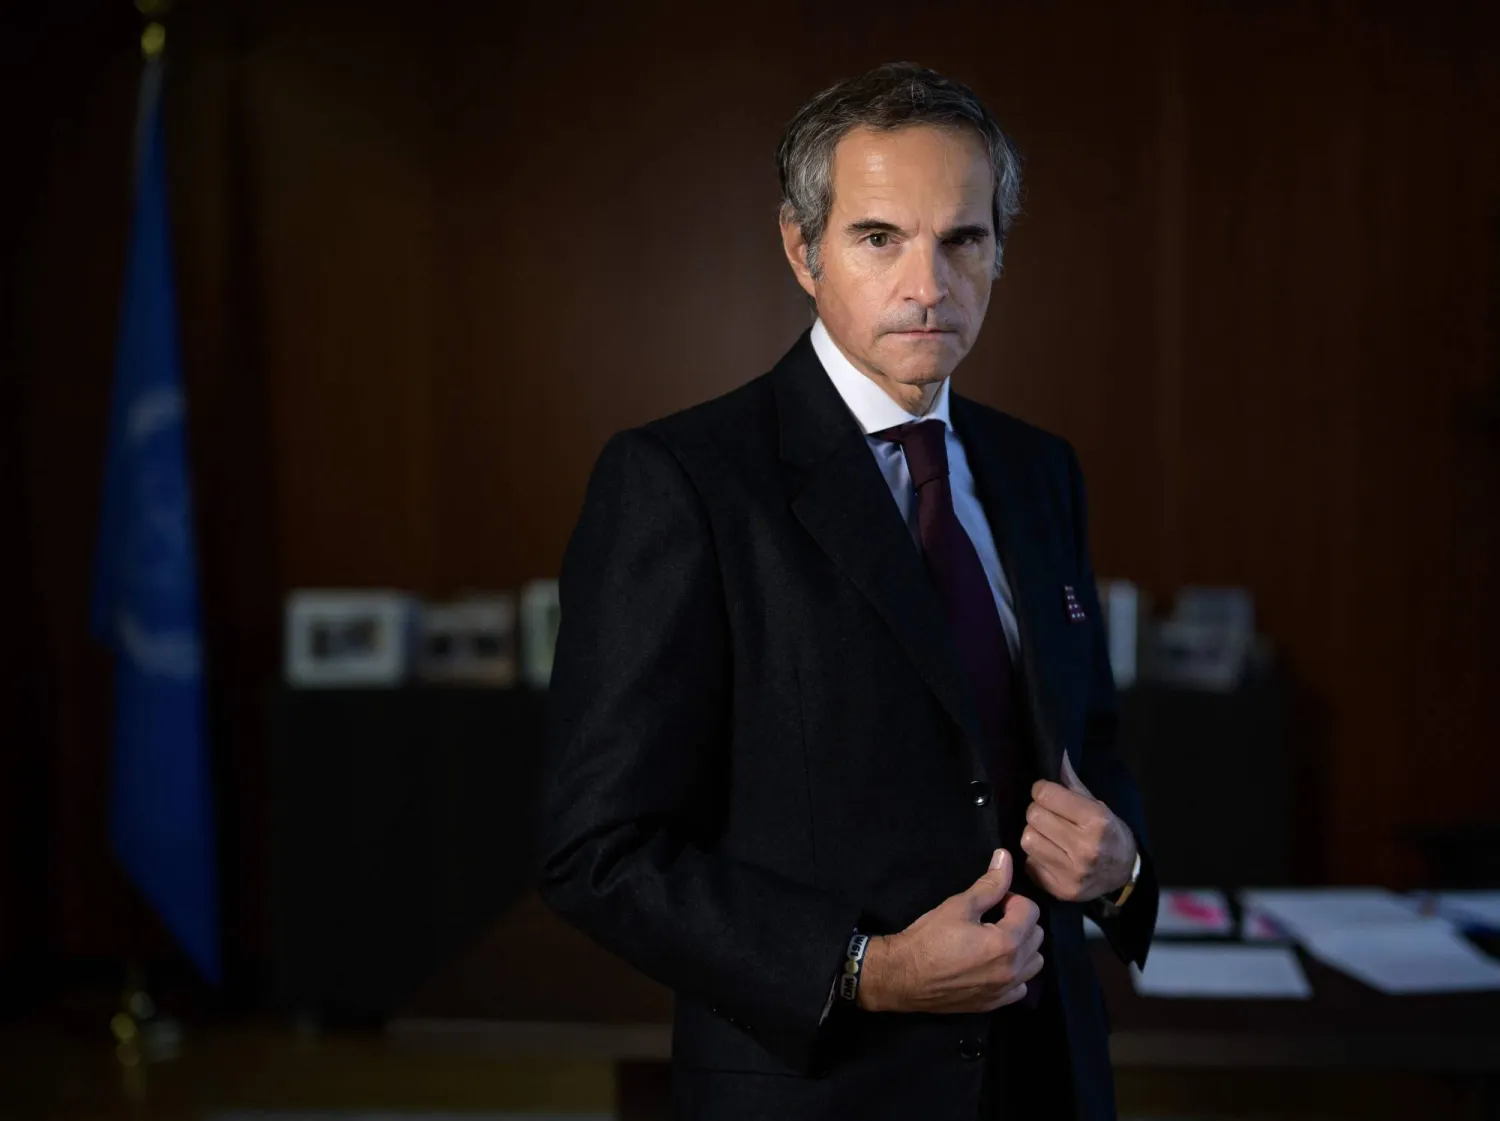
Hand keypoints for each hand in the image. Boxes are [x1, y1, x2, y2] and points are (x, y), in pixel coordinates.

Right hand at [857, 849, 1042, 1013]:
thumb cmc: (929, 938)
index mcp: (1006, 942)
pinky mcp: (995, 1004)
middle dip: (1019, 921)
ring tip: (996, 941)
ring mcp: (1005, 990)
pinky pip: (1021, 986)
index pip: (1031, 910)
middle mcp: (1013, 969)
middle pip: (1036, 936)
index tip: (991, 903)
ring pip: (1034, 963)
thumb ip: (989, 884)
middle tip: (992, 919)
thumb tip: (1005, 857)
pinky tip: (993, 965)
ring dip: (1022, 948)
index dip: (1011, 899)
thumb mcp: (959, 906)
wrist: (904, 976)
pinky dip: (1015, 973)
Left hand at [1021, 753, 1137, 902]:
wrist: (1124, 875)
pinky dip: (1035, 856)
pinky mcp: (1059, 889)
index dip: (1042, 790)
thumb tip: (1056, 753)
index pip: (1046, 794)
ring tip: (1049, 834)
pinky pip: (1029, 862)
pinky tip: (1051, 854)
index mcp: (1096, 822)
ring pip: (1027, 839)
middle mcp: (1084, 848)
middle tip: (1049, 815)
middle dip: (1038, 811)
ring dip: (1034, 833)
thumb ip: (1071, 782)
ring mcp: (1071, 873)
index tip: (1047, 793)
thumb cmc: (1110, 834)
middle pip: (1033, 816)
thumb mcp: (1097, 805)